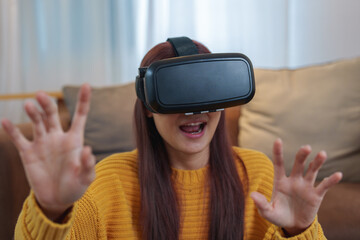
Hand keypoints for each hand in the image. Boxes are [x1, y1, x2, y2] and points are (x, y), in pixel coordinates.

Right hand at [1, 84, 94, 219]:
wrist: (57, 199)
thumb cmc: (75, 187)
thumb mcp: (86, 178)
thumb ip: (87, 165)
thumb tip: (87, 149)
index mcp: (74, 140)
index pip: (80, 116)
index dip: (83, 101)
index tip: (87, 84)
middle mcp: (57, 137)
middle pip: (52, 115)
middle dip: (47, 104)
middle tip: (41, 95)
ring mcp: (42, 143)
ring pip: (36, 123)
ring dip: (33, 113)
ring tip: (29, 105)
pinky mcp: (28, 153)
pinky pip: (19, 139)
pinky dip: (12, 130)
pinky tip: (5, 121)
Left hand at [250, 139, 341, 235]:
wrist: (293, 226)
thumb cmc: (278, 216)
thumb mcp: (268, 212)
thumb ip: (261, 204)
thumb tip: (252, 194)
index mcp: (280, 181)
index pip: (279, 164)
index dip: (278, 152)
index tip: (278, 140)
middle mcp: (294, 180)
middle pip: (298, 164)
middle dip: (302, 155)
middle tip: (306, 148)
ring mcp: (305, 186)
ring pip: (312, 170)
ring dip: (317, 162)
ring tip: (322, 154)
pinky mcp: (316, 195)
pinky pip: (324, 185)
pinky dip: (331, 180)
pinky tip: (338, 175)